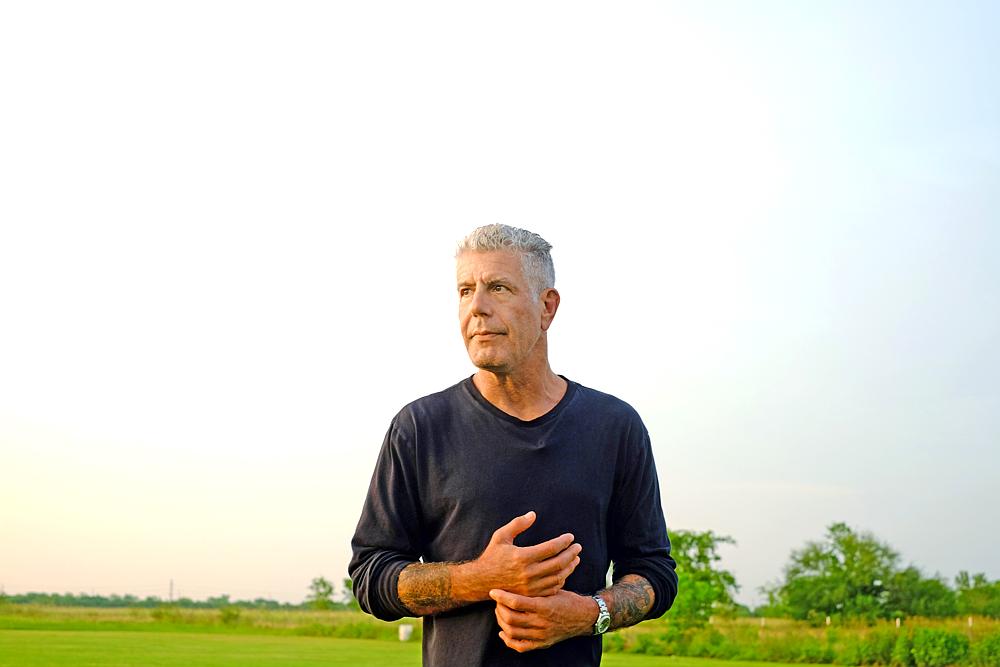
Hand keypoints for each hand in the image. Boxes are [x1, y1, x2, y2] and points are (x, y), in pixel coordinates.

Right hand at [462, 511, 580, 599]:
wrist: (481, 581)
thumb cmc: (492, 556)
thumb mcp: (501, 536)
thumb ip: (517, 524)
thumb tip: (533, 514)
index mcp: (522, 557)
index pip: (551, 548)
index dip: (563, 541)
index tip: (570, 537)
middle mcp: (528, 573)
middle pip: (558, 563)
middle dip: (571, 554)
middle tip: (578, 547)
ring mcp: (530, 586)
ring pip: (558, 577)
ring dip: (570, 567)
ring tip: (575, 559)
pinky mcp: (531, 595)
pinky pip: (552, 589)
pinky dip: (561, 580)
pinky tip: (564, 572)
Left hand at [489, 588, 596, 652]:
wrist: (584, 617)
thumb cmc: (567, 599)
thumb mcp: (553, 589)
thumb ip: (536, 586)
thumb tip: (515, 575)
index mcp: (544, 606)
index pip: (516, 602)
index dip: (502, 596)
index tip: (493, 591)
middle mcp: (542, 622)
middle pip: (511, 618)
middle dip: (499, 608)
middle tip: (497, 600)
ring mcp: (541, 635)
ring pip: (512, 631)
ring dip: (501, 621)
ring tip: (500, 612)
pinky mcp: (542, 644)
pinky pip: (520, 646)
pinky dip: (508, 640)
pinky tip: (503, 631)